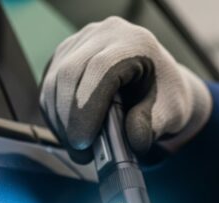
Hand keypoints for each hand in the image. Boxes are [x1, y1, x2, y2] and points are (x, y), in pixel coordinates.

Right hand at [40, 17, 212, 162]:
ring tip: (78, 147)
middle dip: (69, 120)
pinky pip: (48, 86)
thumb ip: (150, 126)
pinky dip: (55, 114)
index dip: (88, 107)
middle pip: (70, 73)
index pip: (101, 69)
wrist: (159, 84)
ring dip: (60, 121)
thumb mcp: (170, 113)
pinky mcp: (65, 55)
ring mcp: (81, 41)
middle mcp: (104, 34)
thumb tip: (132, 141)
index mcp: (134, 42)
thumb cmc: (165, 96)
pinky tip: (70, 132)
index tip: (84, 141)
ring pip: (54, 81)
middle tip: (81, 152)